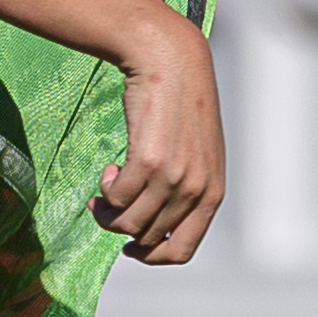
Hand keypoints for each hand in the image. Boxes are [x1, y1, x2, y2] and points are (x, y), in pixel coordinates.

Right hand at [96, 29, 226, 264]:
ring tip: (107, 185)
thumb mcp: (196, 155)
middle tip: (105, 205)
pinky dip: (106, 190)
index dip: (151, 256)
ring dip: (107, 210)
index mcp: (212, 194)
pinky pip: (117, 198)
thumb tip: (147, 227)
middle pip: (146, 238)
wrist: (171, 60)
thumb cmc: (180, 105)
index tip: (129, 246)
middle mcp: (197, 191)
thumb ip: (183, 189)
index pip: (181, 251)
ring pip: (127, 223)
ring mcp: (174, 178)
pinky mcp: (149, 162)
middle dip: (120, 227)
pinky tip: (110, 168)